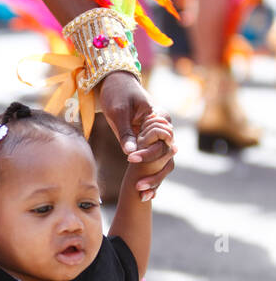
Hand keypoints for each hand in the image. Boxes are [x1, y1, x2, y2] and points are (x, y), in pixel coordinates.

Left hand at [97, 73, 175, 195]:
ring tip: (143, 196)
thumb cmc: (117, 93)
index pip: (161, 142)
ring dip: (154, 180)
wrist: (115, 83)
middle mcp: (163, 128)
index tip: (131, 161)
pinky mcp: (148, 143)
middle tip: (138, 188)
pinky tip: (146, 196)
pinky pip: (154, 163)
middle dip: (154, 175)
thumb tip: (130, 153)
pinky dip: (151, 177)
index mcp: (159, 117)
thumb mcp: (118, 112)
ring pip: (162, 163)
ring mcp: (157, 137)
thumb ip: (126, 133)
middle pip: (165, 157)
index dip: (148, 155)